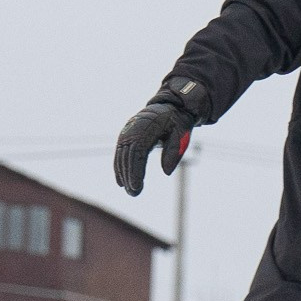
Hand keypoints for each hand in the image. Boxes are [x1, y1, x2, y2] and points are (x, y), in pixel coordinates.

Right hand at [114, 77, 208, 195]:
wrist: (170, 106)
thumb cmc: (177, 122)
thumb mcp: (181, 134)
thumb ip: (174, 152)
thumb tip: (167, 172)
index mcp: (147, 127)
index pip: (137, 152)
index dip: (136, 170)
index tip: (137, 186)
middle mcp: (133, 128)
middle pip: (127, 155)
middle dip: (128, 175)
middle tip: (134, 193)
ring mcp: (127, 130)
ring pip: (121, 155)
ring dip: (123, 174)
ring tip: (129, 191)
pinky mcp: (126, 135)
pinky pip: (120, 152)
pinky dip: (119, 166)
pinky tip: (121, 181)